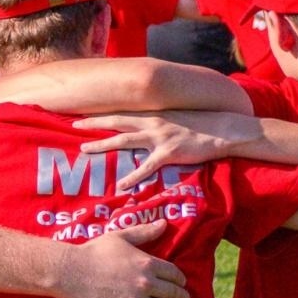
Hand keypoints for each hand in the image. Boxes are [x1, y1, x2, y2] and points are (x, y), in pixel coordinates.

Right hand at [59, 220, 189, 297]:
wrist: (70, 272)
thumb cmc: (93, 252)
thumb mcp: (119, 237)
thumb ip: (144, 232)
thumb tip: (164, 223)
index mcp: (148, 263)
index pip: (175, 274)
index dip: (181, 280)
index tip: (181, 283)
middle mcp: (146, 284)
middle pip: (174, 294)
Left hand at [76, 111, 255, 190]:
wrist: (224, 130)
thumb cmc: (200, 124)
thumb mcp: (175, 117)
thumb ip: (157, 120)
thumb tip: (143, 126)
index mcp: (153, 115)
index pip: (121, 112)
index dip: (101, 113)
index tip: (83, 113)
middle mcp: (152, 123)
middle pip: (116, 122)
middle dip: (93, 124)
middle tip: (74, 126)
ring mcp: (159, 137)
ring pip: (124, 141)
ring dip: (102, 145)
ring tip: (84, 149)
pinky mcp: (169, 153)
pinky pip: (147, 167)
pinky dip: (133, 176)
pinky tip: (121, 184)